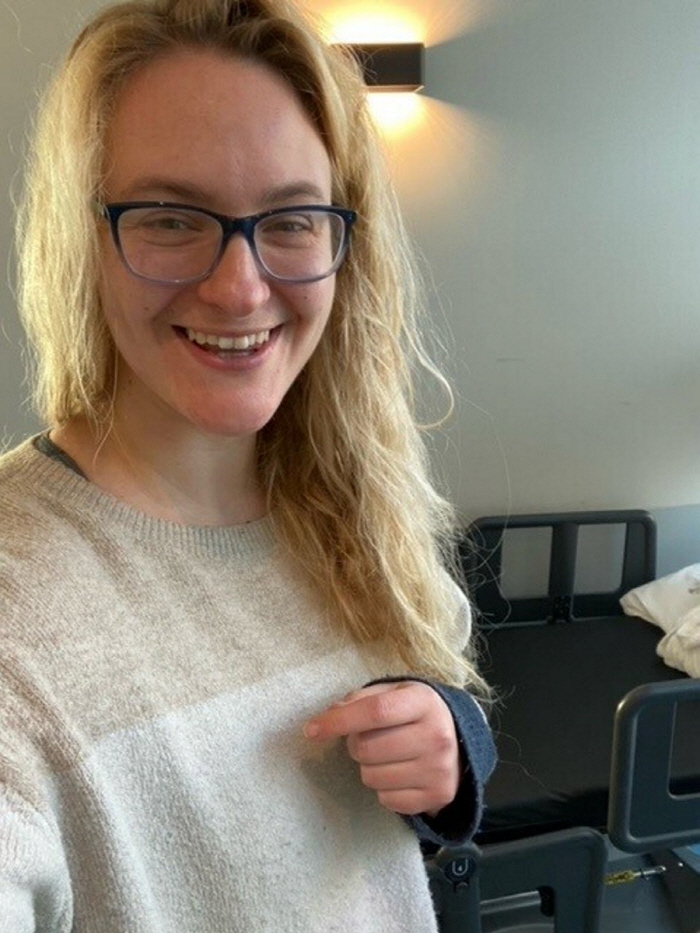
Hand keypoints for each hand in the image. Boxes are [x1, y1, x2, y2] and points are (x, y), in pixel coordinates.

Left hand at [303, 681, 460, 816]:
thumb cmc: (415, 712)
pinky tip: (399, 773)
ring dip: (368, 767)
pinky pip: (386, 800)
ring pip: (371, 777)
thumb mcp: (394, 692)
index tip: (311, 730)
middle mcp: (436, 736)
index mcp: (423, 702)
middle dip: (355, 745)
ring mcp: (439, 769)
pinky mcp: (437, 796)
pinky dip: (383, 788)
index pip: (375, 711)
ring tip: (386, 755)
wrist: (460, 740)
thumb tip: (329, 716)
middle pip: (367, 748)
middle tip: (368, 738)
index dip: (338, 721)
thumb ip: (361, 699)